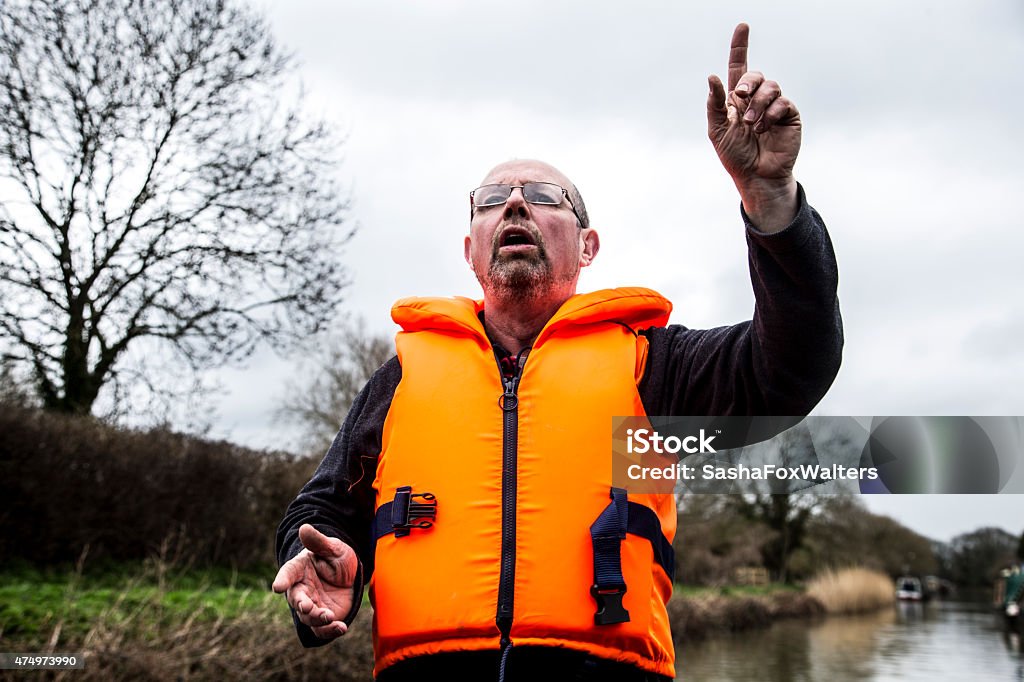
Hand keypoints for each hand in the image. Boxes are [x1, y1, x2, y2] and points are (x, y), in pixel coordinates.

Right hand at [272, 524, 358, 639]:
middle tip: (307, 606)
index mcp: (299, 569)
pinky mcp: (323, 618)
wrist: (351, 574)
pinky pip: (322, 629)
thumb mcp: (332, 547)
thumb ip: (318, 541)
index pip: (288, 573)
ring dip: (316, 618)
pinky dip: (329, 631)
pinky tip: (341, 628)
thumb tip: (304, 528)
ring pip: (307, 616)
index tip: (278, 586)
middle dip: (301, 604)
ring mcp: (311, 605)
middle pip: (296, 599)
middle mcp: (301, 589)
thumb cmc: (336, 557)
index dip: (283, 580)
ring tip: (329, 616)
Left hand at [707, 23, 800, 230]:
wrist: (755, 176)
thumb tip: (712, 77)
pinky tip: (764, 127)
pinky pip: (783, 101)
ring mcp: (774, 106)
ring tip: (751, 124)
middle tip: (739, 96)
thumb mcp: (717, 130)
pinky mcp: (789, 115)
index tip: (742, 26)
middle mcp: (756, 99)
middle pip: (756, 74)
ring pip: (770, 86)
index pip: (738, 68)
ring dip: (758, 104)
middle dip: (747, 82)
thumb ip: (715, 104)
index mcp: (737, 100)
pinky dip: (771, 113)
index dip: (740, 47)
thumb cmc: (735, 156)